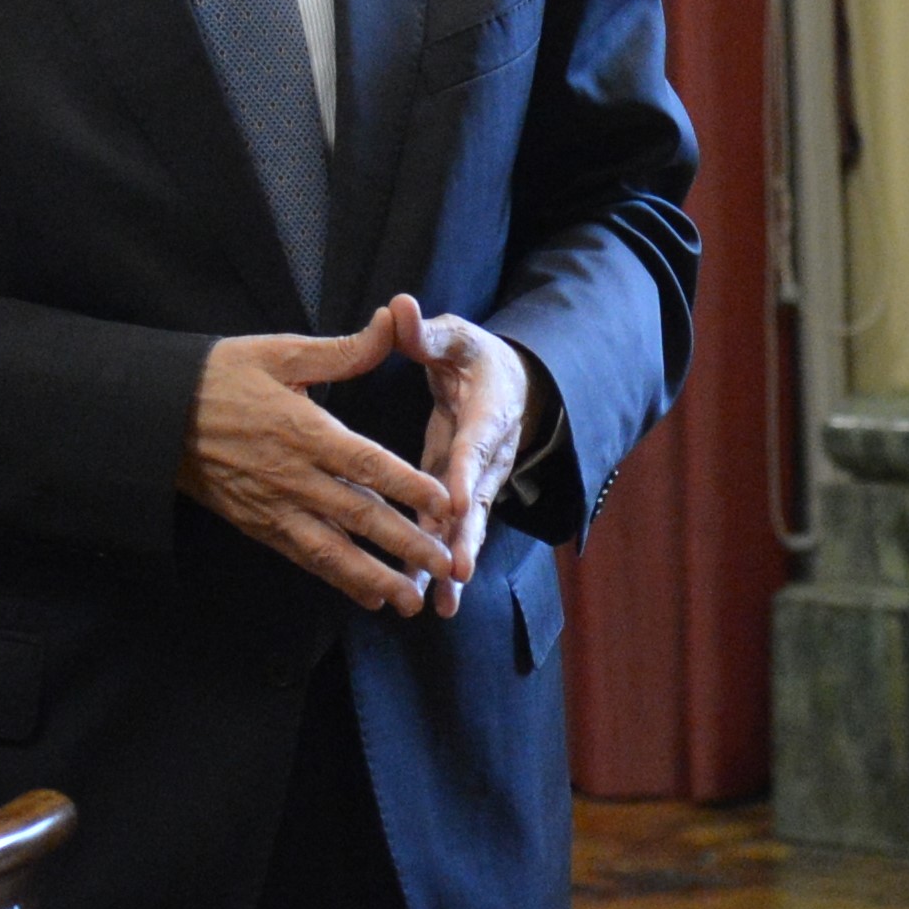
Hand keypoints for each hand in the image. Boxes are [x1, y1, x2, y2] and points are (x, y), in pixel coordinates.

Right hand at [179, 313, 455, 615]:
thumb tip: (391, 321)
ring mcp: (274, 506)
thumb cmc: (222, 376)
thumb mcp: (281, 352)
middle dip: (404, 543)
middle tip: (444, 564)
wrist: (155, 415)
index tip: (444, 502)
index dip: (407, 484)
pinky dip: (336, 579)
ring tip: (410, 600)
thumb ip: (343, 350)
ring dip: (373, 576)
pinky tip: (367, 595)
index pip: (366, 464)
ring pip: (331, 550)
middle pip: (357, 516)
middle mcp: (293, 476)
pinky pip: (303, 557)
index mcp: (304, 431)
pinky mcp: (258, 525)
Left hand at [384, 293, 545, 618]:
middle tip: (457, 565)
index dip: (464, 471)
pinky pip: (453, 534)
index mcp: (488, 412)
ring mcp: (477, 483)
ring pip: (467, 527)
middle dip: (467, 534)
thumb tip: (398, 307)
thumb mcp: (455, 338)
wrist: (510, 387)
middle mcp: (489, 456)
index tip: (454, 498)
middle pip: (478, 499)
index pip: (474, 443)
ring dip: (454, 562)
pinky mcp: (461, 499)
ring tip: (443, 600)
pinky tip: (436, 602)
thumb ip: (427, 331)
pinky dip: (444, 567)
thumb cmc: (476, 359)